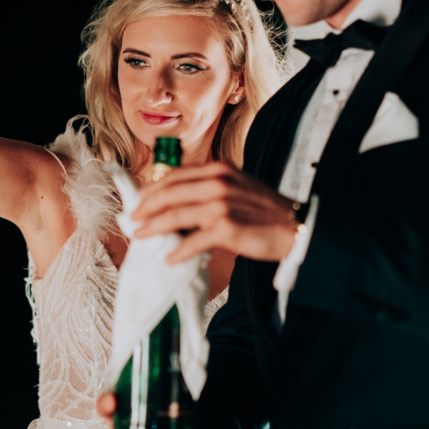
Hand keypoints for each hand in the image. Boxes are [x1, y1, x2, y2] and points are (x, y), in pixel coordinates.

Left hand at [132, 162, 299, 264]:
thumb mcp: (236, 187)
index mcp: (218, 170)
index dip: (152, 189)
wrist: (296, 226)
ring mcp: (222, 205)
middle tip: (132, 220)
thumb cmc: (264, 211)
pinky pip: (194, 241)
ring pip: (175, 215)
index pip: (175, 176)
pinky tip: (169, 258)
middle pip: (169, 193)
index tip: (139, 200)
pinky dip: (179, 251)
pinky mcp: (227, 228)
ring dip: (153, 227)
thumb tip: (176, 204)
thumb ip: (209, 190)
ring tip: (140, 236)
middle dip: (146, 208)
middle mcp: (218, 183)